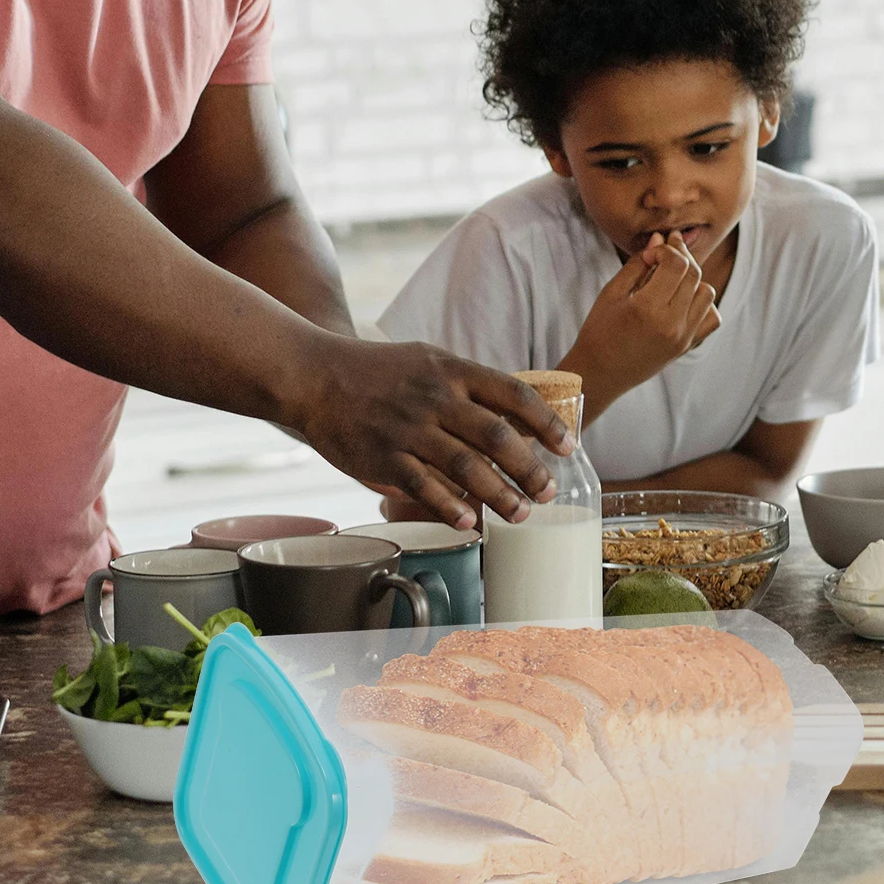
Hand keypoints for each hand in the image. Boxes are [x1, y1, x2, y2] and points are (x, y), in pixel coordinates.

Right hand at [287, 337, 571, 529]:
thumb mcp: (430, 361)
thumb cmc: (379, 371)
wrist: (315, 376)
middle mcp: (436, 399)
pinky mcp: (383, 457)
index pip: (514, 395)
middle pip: (498, 436)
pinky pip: (424, 487)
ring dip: (500, 494)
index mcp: (453, 372)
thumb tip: (516, 416)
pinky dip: (450, 507)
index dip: (547, 423)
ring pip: (466, 467)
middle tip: (549, 492)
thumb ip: (470, 386)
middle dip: (530, 468)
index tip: (568, 446)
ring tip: (522, 514)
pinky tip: (471, 522)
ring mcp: (409, 429)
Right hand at [563, 232, 720, 414]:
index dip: (668, 249)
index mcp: (647, 308)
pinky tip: (683, 299)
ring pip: (707, 293)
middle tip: (666, 251)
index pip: (677, 264)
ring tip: (672, 278)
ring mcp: (683, 337)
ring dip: (693, 279)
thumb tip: (660, 239)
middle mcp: (671, 324)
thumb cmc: (600, 330)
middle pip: (694, 275)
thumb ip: (639, 264)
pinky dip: (703, 303)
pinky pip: (712, 317)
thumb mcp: (612, 292)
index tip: (654, 250)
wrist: (600, 373)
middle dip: (682, 256)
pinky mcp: (687, 346)